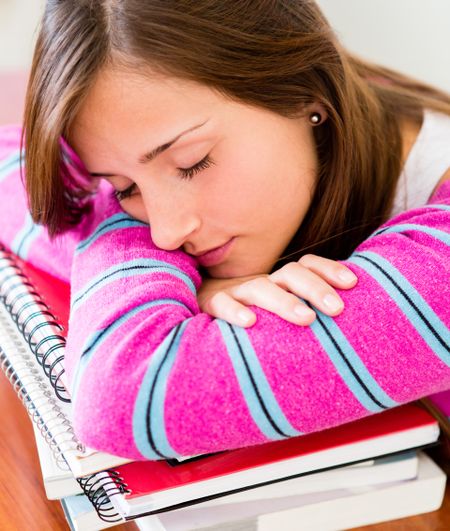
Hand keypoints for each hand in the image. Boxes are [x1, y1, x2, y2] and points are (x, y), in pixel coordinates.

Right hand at [197, 254, 357, 326]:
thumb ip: (305, 308)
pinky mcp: (211, 304)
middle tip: (337, 309)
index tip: (352, 283)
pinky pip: (222, 304)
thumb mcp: (278, 306)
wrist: (200, 301)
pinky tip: (251, 323)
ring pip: (260, 289)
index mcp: (280, 281)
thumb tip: (351, 321)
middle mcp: (261, 281)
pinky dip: (235, 311)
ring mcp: (236, 291)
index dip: (329, 270)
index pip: (307, 266)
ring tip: (306, 318)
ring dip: (284, 301)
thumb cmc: (250, 310)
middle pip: (290, 274)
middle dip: (315, 288)